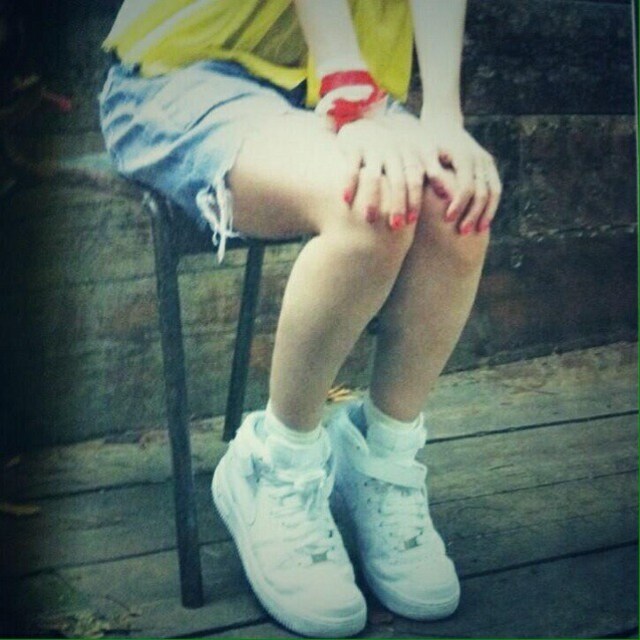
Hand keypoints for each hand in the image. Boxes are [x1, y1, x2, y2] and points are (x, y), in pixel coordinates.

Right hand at [336, 117, 423, 229]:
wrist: (366, 125)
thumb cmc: (395, 150)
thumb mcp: (415, 155)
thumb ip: (432, 172)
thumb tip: (449, 195)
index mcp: (410, 154)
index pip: (415, 178)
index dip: (414, 199)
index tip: (412, 221)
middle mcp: (393, 151)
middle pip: (396, 180)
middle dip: (397, 204)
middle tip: (396, 226)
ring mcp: (372, 149)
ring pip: (374, 176)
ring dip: (372, 198)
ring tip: (370, 219)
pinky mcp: (353, 148)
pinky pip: (351, 167)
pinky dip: (349, 183)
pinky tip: (347, 200)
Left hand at [420, 117, 501, 233]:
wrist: (442, 125)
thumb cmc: (427, 144)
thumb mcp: (425, 155)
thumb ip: (432, 173)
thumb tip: (442, 194)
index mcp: (464, 156)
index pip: (466, 186)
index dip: (459, 204)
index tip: (448, 220)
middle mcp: (479, 158)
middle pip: (482, 191)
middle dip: (473, 213)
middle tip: (462, 232)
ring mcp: (487, 162)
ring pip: (494, 192)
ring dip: (486, 213)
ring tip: (476, 231)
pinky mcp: (490, 166)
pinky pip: (496, 189)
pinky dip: (491, 206)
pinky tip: (483, 222)